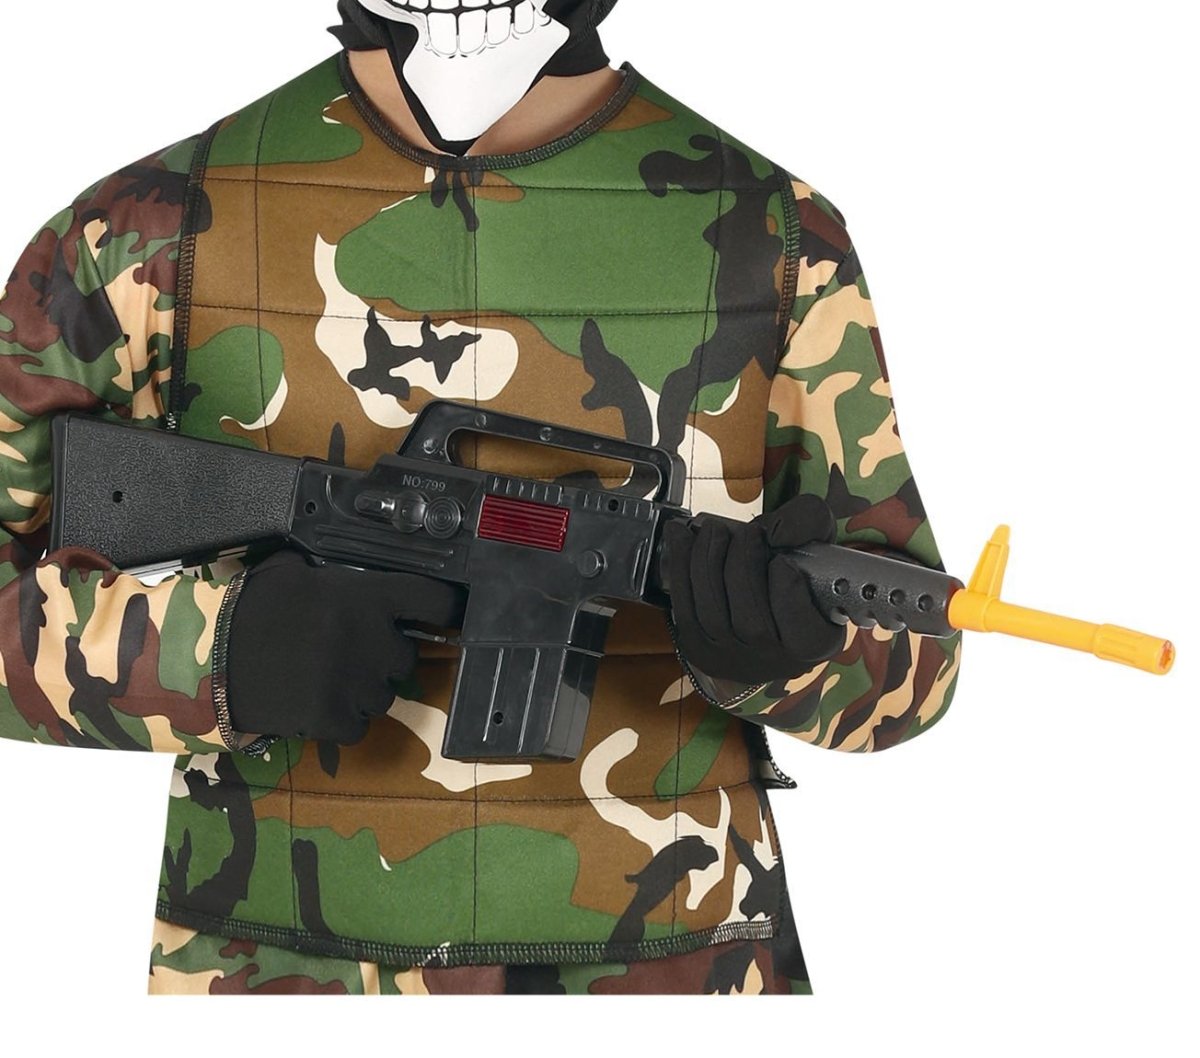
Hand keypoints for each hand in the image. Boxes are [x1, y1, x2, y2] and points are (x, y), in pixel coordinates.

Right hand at [223, 549, 466, 744]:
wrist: (207, 659)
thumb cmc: (249, 610)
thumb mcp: (294, 573)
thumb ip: (336, 575)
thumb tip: (357, 575)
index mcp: (364, 598)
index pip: (431, 599)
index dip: (446, 607)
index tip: (452, 613)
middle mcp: (369, 640)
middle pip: (405, 656)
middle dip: (383, 655)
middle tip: (347, 651)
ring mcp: (354, 683)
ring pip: (383, 695)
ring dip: (362, 689)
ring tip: (321, 676)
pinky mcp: (333, 718)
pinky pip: (359, 726)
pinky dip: (341, 720)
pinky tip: (313, 701)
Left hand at [663, 495, 845, 684]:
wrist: (764, 606)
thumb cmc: (791, 569)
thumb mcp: (816, 542)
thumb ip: (808, 521)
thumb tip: (774, 531)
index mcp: (816, 642)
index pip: (801, 626)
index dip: (787, 588)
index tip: (781, 560)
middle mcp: (775, 661)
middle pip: (753, 623)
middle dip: (743, 564)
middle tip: (747, 532)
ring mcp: (733, 658)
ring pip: (714, 615)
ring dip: (708, 562)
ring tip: (715, 531)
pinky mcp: (698, 648)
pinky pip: (684, 609)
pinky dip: (680, 567)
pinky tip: (682, 537)